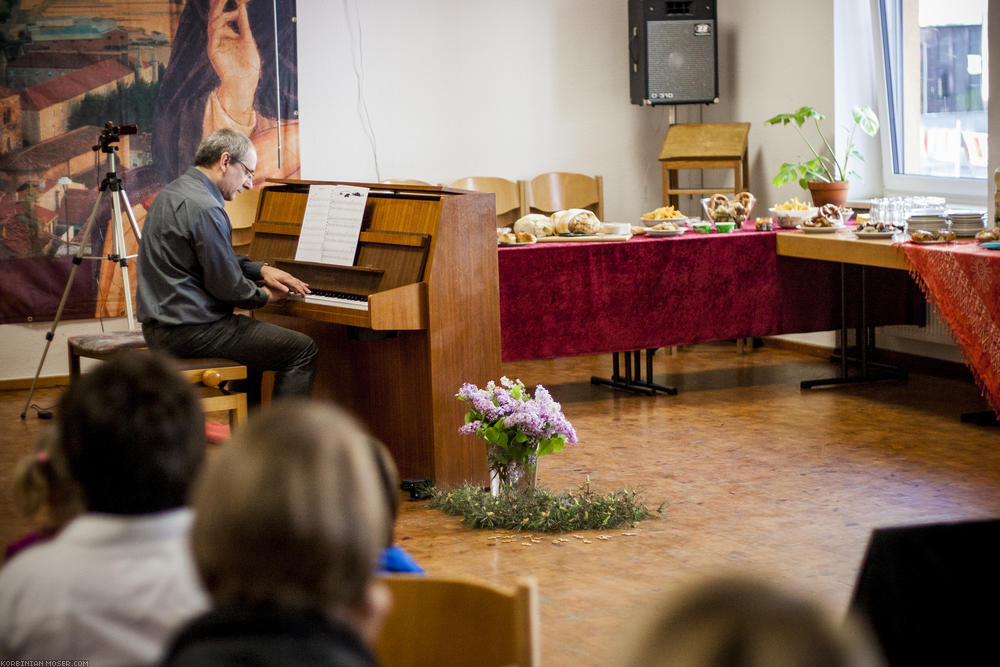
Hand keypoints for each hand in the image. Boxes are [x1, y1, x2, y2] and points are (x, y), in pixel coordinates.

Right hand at [207, 0, 260, 125]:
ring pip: (213, 23)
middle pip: (215, 16)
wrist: (245, 83)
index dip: (225, 5)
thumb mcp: (248, 41)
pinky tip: (226, 20)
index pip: (222, 15)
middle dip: (218, 5)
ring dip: (220, 13)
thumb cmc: (249, 66)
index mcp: (227, 35)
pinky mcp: (213, 51)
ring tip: (226, 5)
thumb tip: (242, 7)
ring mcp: (215, 44)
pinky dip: (219, 26)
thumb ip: (244, 25)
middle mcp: (219, 38)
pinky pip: (213, 35)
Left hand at [261, 265, 308, 301]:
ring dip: (302, 285)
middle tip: (309, 292)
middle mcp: (288, 276)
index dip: (300, 290)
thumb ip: (281, 287)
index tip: (304, 294)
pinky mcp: (286, 276)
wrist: (265, 270)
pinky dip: (298, 282)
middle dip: (304, 288)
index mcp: (285, 278)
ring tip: (307, 288)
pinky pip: (294, 279)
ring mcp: (287, 276)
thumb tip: (287, 291)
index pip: (296, 285)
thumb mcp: (273, 283)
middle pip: (298, 282)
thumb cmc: (268, 276)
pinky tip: (299, 283)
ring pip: (297, 280)